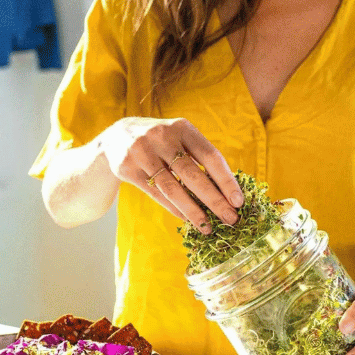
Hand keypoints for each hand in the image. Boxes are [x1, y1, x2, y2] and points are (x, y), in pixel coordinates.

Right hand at [97, 117, 242, 232]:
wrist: (116, 137)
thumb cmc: (160, 141)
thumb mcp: (178, 137)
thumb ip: (198, 156)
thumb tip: (228, 190)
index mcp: (181, 127)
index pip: (210, 155)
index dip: (226, 180)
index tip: (239, 201)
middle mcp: (161, 136)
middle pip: (192, 174)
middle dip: (214, 200)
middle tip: (230, 219)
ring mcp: (142, 152)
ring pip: (172, 188)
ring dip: (193, 211)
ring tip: (208, 226)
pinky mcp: (127, 168)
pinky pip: (156, 194)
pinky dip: (174, 209)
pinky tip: (188, 219)